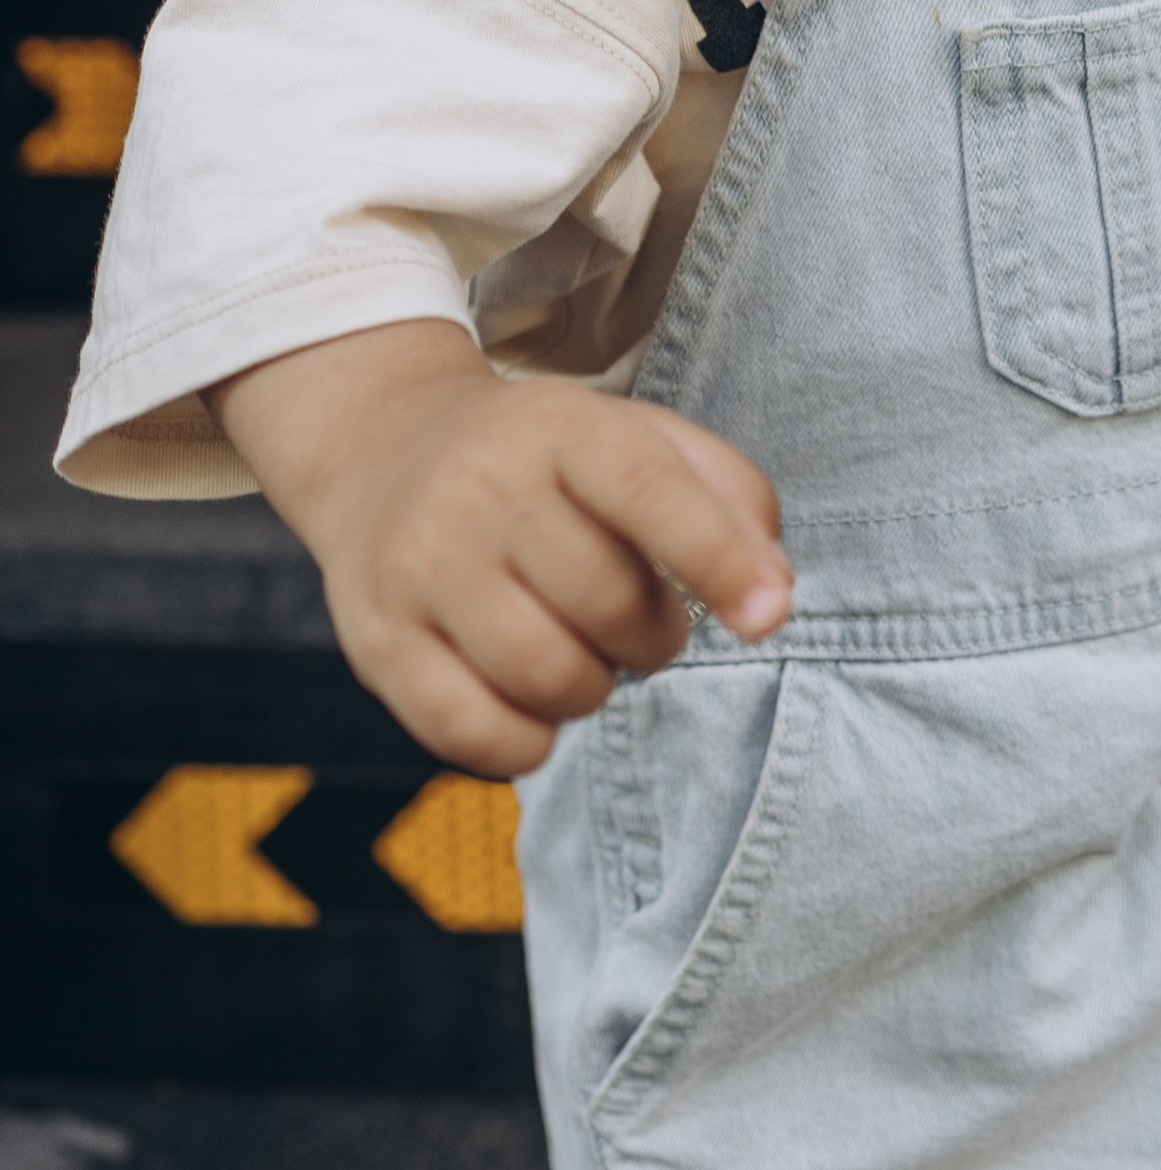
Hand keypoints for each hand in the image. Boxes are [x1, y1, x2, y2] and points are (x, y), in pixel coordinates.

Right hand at [215, 320, 792, 776]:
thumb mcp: (636, 437)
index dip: (717, 556)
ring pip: (548, 677)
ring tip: (580, 648)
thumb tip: (774, 588)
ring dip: (594, 688)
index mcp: (561, 429)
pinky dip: (528, 740)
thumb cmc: (545, 462)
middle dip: (654, 636)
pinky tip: (530, 698)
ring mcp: (420, 568)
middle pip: (608, 603)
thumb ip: (727, 495)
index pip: (647, 489)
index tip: (768, 615)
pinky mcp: (378, 642)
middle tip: (640, 620)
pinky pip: (475, 734)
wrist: (379, 450)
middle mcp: (481, 491)